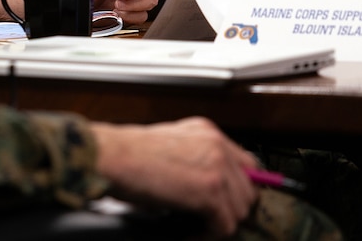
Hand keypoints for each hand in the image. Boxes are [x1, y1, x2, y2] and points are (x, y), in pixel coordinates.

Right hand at [90, 117, 257, 237]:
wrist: (112, 156)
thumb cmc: (127, 153)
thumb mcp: (169, 144)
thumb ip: (195, 157)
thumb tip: (206, 187)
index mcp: (207, 131)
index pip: (246, 164)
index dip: (239, 187)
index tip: (231, 202)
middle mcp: (217, 145)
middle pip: (249, 189)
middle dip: (232, 208)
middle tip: (211, 219)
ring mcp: (217, 167)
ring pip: (240, 210)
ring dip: (220, 223)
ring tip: (198, 226)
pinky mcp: (210, 191)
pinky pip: (225, 226)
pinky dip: (209, 235)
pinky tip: (191, 232)